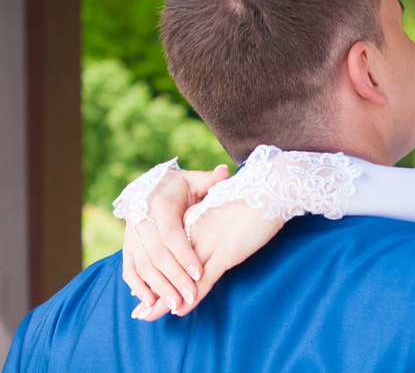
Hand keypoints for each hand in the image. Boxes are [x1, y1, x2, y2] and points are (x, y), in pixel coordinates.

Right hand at [122, 164, 229, 319]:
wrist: (148, 188)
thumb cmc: (179, 187)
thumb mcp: (194, 180)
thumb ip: (210, 180)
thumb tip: (225, 172)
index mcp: (159, 205)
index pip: (170, 234)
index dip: (184, 255)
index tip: (199, 272)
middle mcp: (141, 222)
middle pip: (157, 255)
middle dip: (173, 278)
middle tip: (190, 296)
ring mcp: (131, 237)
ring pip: (142, 267)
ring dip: (158, 288)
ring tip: (175, 305)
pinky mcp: (127, 248)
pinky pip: (129, 271)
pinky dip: (138, 288)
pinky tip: (151, 303)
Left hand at [133, 196, 284, 319]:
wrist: (270, 188)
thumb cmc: (251, 195)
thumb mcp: (223, 205)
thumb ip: (210, 217)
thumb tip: (205, 227)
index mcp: (192, 219)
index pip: (167, 250)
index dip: (155, 270)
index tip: (144, 287)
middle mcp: (194, 232)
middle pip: (166, 265)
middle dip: (152, 289)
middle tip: (140, 310)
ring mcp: (209, 243)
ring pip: (179, 277)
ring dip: (165, 299)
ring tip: (150, 315)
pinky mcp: (226, 253)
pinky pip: (203, 282)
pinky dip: (191, 297)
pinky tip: (180, 310)